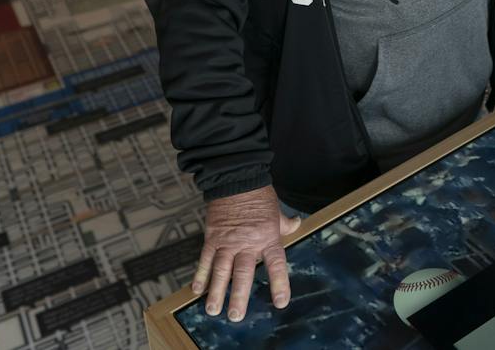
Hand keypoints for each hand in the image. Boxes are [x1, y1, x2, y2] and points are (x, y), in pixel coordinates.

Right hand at [192, 185, 300, 321]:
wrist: (237, 178)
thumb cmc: (259, 195)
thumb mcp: (276, 211)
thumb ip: (285, 224)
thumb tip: (296, 225)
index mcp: (268, 237)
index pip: (276, 264)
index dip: (279, 284)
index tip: (280, 302)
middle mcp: (248, 242)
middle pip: (243, 273)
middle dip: (238, 296)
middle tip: (236, 316)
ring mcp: (228, 241)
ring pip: (221, 270)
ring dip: (217, 291)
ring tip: (213, 310)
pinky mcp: (213, 237)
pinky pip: (205, 259)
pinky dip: (201, 274)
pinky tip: (197, 289)